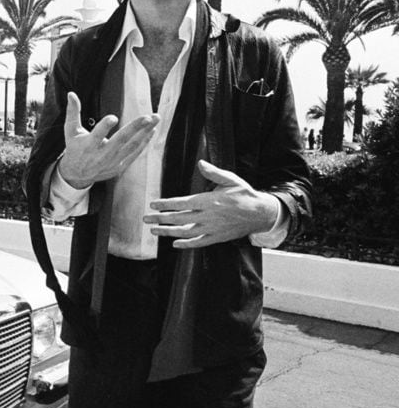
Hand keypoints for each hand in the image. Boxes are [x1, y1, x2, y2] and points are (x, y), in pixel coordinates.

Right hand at [57, 91, 159, 188]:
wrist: (78, 174)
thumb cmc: (75, 148)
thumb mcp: (70, 131)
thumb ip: (73, 112)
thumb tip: (71, 94)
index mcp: (88, 145)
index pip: (97, 135)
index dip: (104, 127)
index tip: (113, 118)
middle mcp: (101, 154)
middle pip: (120, 140)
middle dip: (135, 128)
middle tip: (147, 117)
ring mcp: (112, 161)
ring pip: (132, 145)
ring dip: (145, 132)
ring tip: (155, 119)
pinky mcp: (120, 166)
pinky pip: (135, 153)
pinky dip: (144, 142)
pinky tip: (151, 131)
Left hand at [143, 160, 279, 248]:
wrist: (261, 213)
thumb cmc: (244, 194)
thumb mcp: (231, 179)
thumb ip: (214, 173)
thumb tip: (200, 163)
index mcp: (209, 200)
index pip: (182, 203)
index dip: (166, 204)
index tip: (153, 205)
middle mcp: (208, 216)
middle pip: (179, 218)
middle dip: (160, 218)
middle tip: (145, 218)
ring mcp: (212, 228)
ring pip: (185, 232)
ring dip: (168, 232)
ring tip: (153, 230)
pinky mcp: (217, 237)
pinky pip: (199, 242)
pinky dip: (186, 244)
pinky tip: (175, 244)